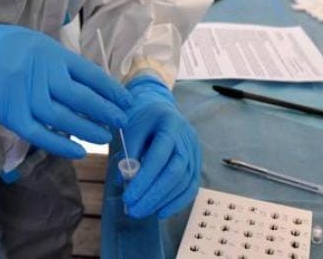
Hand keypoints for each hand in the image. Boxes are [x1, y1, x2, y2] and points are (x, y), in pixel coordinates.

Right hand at [0, 19, 131, 158]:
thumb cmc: (12, 48)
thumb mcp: (43, 45)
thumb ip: (65, 65)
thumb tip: (95, 88)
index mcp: (54, 55)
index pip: (91, 75)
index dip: (112, 90)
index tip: (127, 101)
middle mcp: (43, 75)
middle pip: (81, 98)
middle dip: (106, 111)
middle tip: (122, 121)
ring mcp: (26, 96)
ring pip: (63, 117)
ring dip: (87, 129)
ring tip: (105, 136)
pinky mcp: (11, 114)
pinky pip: (39, 134)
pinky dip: (59, 145)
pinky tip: (78, 150)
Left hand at [121, 76, 200, 218]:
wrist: (161, 111)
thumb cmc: (144, 120)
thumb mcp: (132, 127)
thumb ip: (128, 152)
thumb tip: (125, 180)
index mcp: (170, 124)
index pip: (159, 156)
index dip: (144, 180)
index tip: (128, 197)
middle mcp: (187, 138)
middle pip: (175, 172)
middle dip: (153, 195)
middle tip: (134, 210)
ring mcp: (195, 152)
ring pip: (184, 182)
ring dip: (162, 201)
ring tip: (142, 212)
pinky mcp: (197, 164)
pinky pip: (191, 187)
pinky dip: (177, 202)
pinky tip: (161, 212)